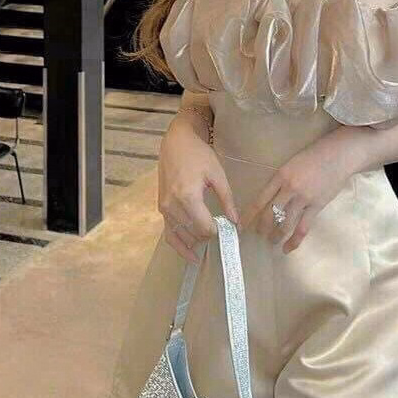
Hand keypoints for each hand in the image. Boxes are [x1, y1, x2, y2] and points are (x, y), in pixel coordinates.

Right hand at [157, 122, 237, 263]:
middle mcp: (172, 206)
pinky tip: (190, 255)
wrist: (176, 142)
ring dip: (196, 242)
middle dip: (209, 236)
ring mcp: (164, 208)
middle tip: (224, 236)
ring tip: (211, 247)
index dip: (219, 232)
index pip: (205, 227)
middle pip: (194, 233)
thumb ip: (227, 199)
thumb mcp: (217, 174)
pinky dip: (178, 246)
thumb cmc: (199, 155)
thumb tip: (235, 222)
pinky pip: (168, 233)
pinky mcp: (161, 208)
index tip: (230, 231)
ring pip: (181, 236)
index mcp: (188, 197)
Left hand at [238, 136, 360, 253]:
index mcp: (280, 176)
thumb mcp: (292, 163)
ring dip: (275, 235)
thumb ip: (281, 180)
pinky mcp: (317, 206)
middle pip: (269, 214)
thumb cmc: (315, 155)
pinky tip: (287, 248)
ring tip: (272, 241)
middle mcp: (289, 188)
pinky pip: (302, 228)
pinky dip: (294, 241)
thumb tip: (271, 198)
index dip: (249, 215)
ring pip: (284, 223)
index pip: (260, 200)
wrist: (339, 155)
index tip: (242, 225)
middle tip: (258, 234)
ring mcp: (303, 198)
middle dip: (261, 228)